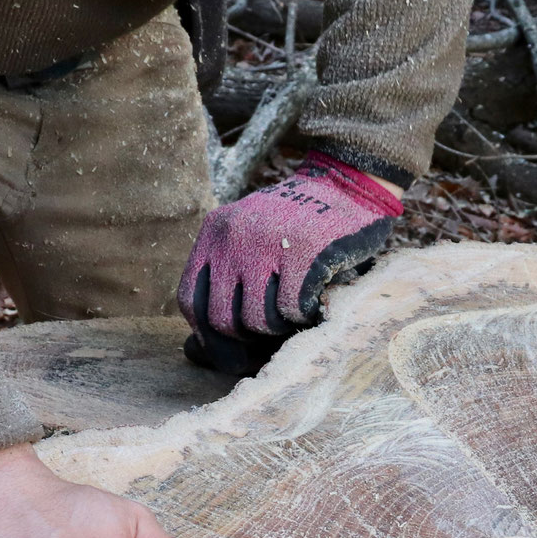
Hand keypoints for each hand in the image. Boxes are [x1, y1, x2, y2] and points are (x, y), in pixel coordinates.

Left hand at [180, 150, 403, 374]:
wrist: (346, 184)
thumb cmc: (297, 228)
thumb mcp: (249, 241)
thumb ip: (223, 285)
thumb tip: (192, 353)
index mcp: (213, 232)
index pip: (190, 300)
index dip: (208, 335)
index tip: (231, 348)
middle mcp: (232, 236)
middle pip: (222, 320)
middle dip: (247, 339)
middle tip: (270, 334)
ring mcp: (265, 243)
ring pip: (257, 320)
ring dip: (280, 328)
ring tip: (294, 312)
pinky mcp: (302, 252)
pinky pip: (292, 310)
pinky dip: (305, 316)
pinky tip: (314, 300)